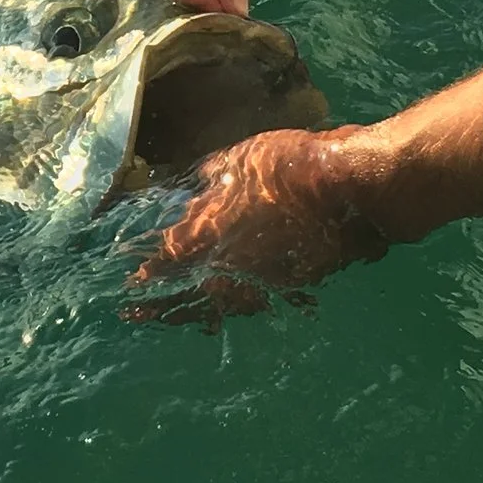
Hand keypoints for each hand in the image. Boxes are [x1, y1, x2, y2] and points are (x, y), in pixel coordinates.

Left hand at [123, 126, 391, 325]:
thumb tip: (185, 202)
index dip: (147, 274)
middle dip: (160, 307)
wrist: (353, 192)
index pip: (168, 263)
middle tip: (134, 317)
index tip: (128, 286)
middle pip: (188, 296)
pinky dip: (229, 310)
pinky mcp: (290, 284)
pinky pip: (249, 304)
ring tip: (174, 320)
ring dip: (192, 314)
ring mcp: (262, 282)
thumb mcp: (238, 162)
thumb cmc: (293, 168)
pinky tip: (224, 310)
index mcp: (211, 237)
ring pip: (219, 307)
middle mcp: (232, 270)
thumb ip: (208, 184)